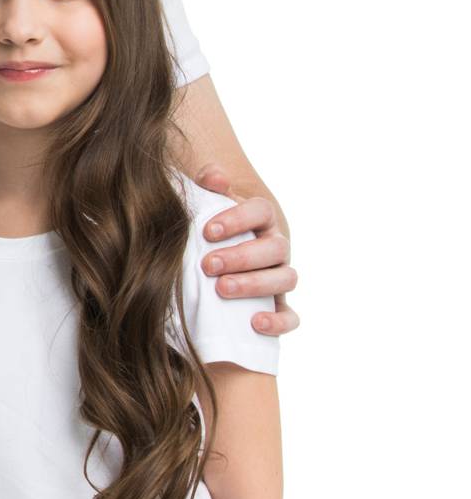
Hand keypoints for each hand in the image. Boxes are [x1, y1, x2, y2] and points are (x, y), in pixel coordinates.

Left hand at [195, 164, 298, 336]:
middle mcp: (275, 246)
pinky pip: (291, 316)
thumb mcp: (207, 206)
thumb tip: (213, 175)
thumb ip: (208, 187)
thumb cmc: (211, 230)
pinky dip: (279, 321)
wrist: (219, 257)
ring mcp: (280, 276)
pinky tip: (255, 323)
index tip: (208, 231)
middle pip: (275, 248)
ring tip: (222, 289)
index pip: (261, 211)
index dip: (238, 219)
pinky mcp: (278, 306)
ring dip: (255, 284)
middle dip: (241, 256)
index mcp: (260, 219)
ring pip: (286, 279)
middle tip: (208, 264)